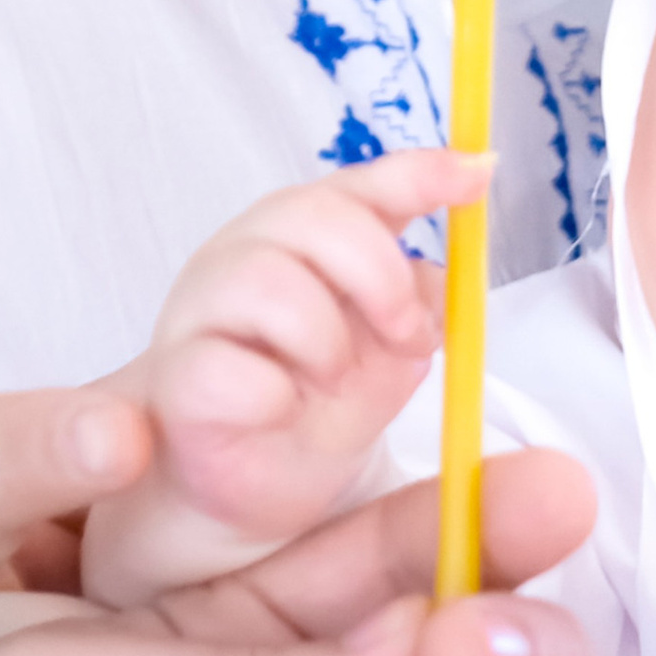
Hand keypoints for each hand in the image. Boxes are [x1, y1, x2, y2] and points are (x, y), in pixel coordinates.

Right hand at [86, 153, 481, 609]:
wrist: (245, 482)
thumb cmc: (313, 401)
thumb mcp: (384, 348)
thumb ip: (415, 304)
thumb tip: (445, 280)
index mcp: (304, 239)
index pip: (358, 187)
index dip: (416, 174)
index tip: (477, 176)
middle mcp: (247, 256)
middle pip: (311, 217)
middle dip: (378, 276)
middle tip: (406, 338)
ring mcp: (202, 311)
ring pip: (265, 283)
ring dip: (324, 341)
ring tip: (332, 381)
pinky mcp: (178, 378)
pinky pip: (223, 368)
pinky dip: (272, 392)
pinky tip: (281, 407)